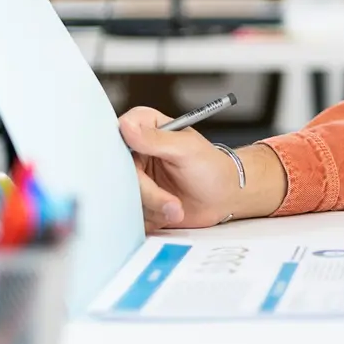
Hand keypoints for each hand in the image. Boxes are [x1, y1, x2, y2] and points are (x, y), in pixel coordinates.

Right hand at [118, 107, 253, 232]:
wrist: (223, 198)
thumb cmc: (212, 168)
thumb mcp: (187, 149)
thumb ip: (156, 138)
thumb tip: (127, 126)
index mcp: (148, 127)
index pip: (120, 130)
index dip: (122, 150)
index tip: (137, 168)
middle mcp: (137, 151)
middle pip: (119, 170)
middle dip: (147, 191)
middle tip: (171, 203)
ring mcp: (136, 176)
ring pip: (124, 194)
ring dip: (153, 206)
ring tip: (177, 207)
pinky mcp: (138, 198)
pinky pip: (131, 212)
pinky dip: (152, 217)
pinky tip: (170, 213)